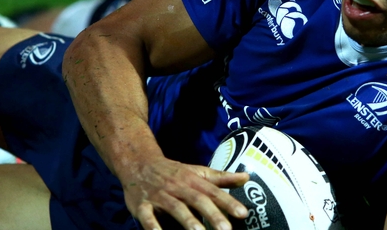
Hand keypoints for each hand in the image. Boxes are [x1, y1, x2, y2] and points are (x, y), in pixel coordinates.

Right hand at [119, 157, 249, 229]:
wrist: (139, 163)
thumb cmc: (173, 172)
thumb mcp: (197, 172)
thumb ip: (221, 178)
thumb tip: (246, 177)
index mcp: (192, 180)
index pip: (213, 192)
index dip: (228, 202)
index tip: (243, 214)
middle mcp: (178, 187)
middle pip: (197, 200)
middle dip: (212, 214)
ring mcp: (159, 196)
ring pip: (175, 208)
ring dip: (188, 221)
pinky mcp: (141, 205)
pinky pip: (147, 216)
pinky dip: (152, 226)